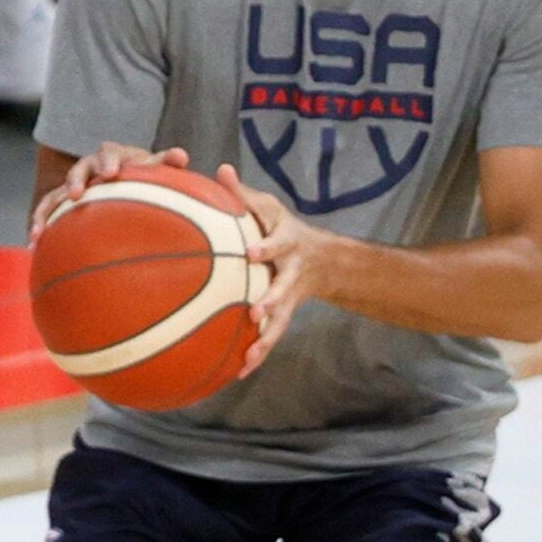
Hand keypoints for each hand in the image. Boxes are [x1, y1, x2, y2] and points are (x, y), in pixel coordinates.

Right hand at [34, 141, 192, 235]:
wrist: (121, 178)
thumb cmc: (140, 174)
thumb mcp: (151, 168)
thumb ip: (164, 162)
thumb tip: (182, 156)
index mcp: (111, 156)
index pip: (109, 154)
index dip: (109, 163)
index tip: (113, 174)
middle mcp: (87, 169)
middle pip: (78, 171)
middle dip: (76, 181)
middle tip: (78, 194)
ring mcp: (72, 186)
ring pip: (55, 194)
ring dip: (47, 211)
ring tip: (40, 230)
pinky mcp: (61, 203)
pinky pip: (46, 212)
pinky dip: (39, 225)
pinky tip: (34, 246)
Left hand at [214, 162, 319, 377]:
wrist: (322, 258)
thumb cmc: (281, 227)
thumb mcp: (266, 208)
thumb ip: (243, 194)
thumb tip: (219, 169)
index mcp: (285, 241)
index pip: (277, 242)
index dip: (267, 247)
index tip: (252, 252)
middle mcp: (291, 270)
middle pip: (284, 286)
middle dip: (272, 299)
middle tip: (257, 312)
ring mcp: (290, 295)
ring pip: (281, 319)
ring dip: (266, 338)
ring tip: (249, 357)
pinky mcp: (286, 314)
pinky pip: (273, 336)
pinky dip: (259, 354)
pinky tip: (240, 372)